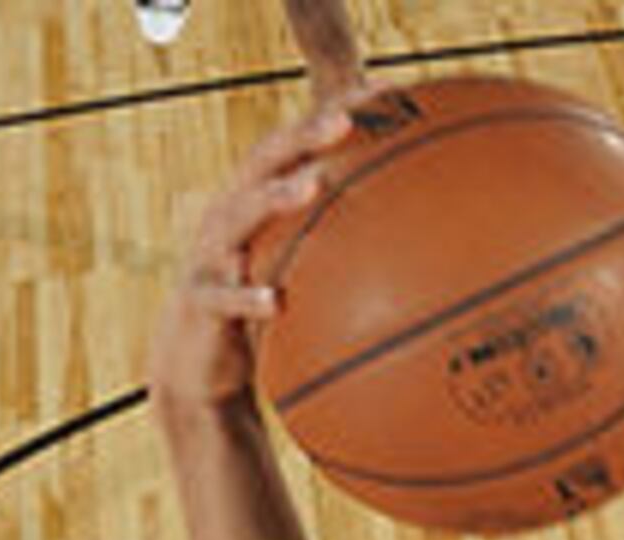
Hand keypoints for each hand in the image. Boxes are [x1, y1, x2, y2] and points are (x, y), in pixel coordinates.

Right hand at [144, 98, 357, 414]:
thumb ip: (343, 246)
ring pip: (240, 218)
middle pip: (263, 163)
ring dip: (277, 197)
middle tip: (343, 122)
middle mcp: (229, 215)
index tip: (379, 93)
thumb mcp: (297, 269)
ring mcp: (210, 255)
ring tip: (314, 185)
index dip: (329, 115)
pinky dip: (248, 299)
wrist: (198, 362)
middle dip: (303, 137)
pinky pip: (224, 298)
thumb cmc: (260, 304)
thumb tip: (425, 243)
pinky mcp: (201, 302)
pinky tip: (276, 303)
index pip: (292, 145)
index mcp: (254, 200)